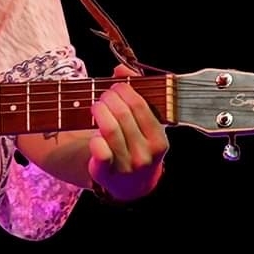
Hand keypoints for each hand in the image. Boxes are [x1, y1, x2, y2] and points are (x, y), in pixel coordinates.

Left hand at [87, 63, 168, 201]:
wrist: (130, 184)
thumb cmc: (137, 145)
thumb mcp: (144, 125)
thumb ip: (136, 94)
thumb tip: (121, 69)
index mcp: (159, 141)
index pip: (141, 107)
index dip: (125, 91)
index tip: (116, 87)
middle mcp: (146, 154)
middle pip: (123, 115)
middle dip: (109, 98)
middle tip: (103, 95)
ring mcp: (126, 165)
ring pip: (109, 129)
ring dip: (99, 111)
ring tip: (96, 106)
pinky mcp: (106, 172)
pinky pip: (99, 150)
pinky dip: (95, 138)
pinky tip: (95, 133)